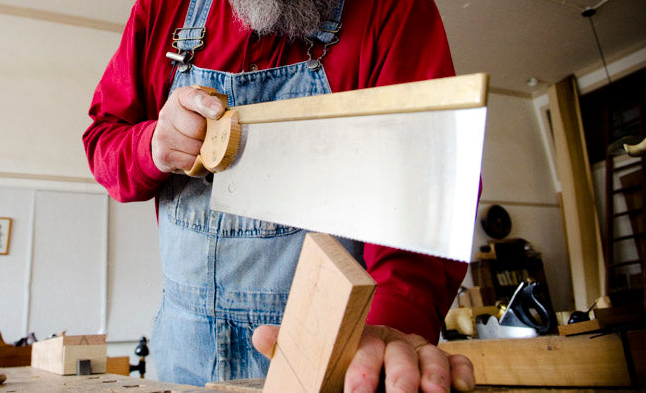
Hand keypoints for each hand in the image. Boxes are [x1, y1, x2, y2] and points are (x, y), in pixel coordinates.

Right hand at [151, 86, 224, 173]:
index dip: (207, 105)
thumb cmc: (192, 120)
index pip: (194, 98)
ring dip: (206, 150)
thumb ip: (215, 106)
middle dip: (211, 135)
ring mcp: (163, 135)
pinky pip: (191, 162)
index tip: (218, 112)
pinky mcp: (163, 155)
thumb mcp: (203, 106)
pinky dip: (199, 162)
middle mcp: (167, 114)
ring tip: (203, 146)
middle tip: (212, 135)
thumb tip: (222, 114)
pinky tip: (196, 156)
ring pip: (196, 148)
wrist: (167, 137)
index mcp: (180, 97)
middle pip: (199, 129)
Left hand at [252, 324, 474, 392]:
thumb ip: (292, 344)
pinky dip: (463, 373)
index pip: (363, 350)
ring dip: (435, 378)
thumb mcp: (319, 348)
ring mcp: (420, 350)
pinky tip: (462, 389)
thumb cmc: (346, 351)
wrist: (384, 340)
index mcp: (362, 338)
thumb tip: (260, 336)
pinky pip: (458, 362)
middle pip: (402, 357)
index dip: (362, 372)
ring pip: (433, 358)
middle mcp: (393, 341)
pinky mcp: (444, 360)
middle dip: (403, 381)